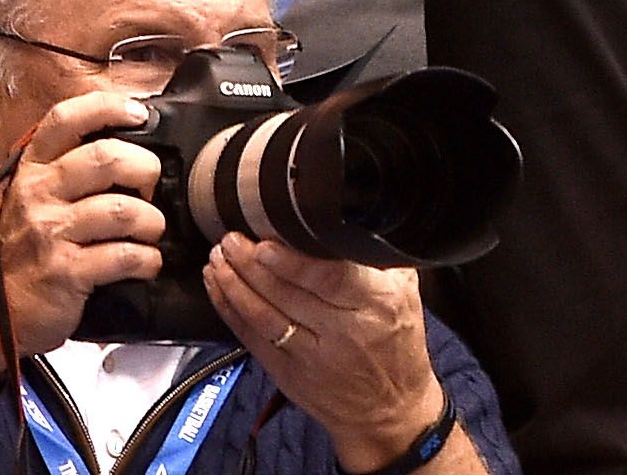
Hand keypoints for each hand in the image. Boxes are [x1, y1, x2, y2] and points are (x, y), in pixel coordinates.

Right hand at [0, 87, 169, 359]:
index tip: (139, 112)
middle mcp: (38, 195)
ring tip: (151, 232)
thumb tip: (129, 146)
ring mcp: (50, 233)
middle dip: (145, 168)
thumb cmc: (24, 251)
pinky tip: (146, 263)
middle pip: (106, 158)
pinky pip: (124, 256)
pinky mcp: (65, 271)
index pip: (65, 119)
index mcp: (33, 170)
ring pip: (122, 210)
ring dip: (151, 222)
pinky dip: (147, 260)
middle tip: (152, 188)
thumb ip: (69, 172)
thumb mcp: (33, 200)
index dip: (106, 107)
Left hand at [209, 237, 447, 467]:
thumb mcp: (408, 292)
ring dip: (234, 285)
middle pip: (287, 294)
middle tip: (231, 239)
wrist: (389, 410)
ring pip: (264, 317)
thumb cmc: (398, 345)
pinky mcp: (287, 374)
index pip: (330, 278)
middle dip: (251, 264)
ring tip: (218, 258)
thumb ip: (379, 256)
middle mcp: (343, 331)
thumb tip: (349, 216)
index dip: (292, 261)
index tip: (265, 242)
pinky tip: (218, 287)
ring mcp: (311, 356)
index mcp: (377, 304)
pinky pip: (252, 339)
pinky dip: (230, 311)